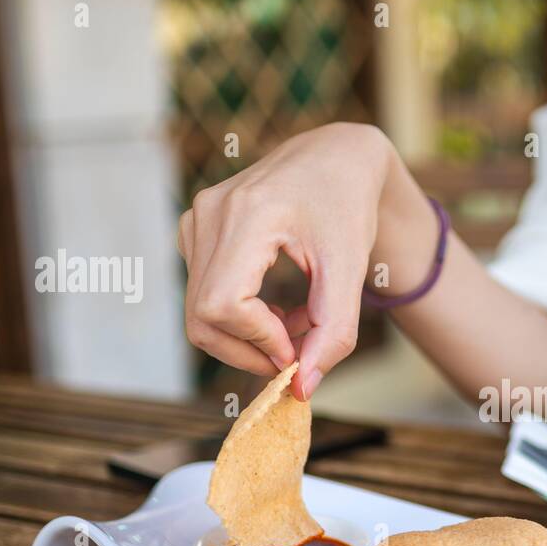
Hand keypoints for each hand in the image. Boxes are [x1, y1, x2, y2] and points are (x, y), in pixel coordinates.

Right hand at [178, 122, 392, 398]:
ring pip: (199, 314)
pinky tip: (279, 306)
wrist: (336, 158)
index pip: (223, 305)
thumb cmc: (348, 207)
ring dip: (249, 336)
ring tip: (298, 324)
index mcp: (247, 213)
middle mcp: (209, 213)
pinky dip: (241, 318)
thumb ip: (333, 331)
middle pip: (202, 318)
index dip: (258, 341)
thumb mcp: (351, 270)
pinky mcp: (195, 231)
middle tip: (298, 354)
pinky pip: (204, 295)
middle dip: (249, 351)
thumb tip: (303, 387)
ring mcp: (196, 220)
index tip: (299, 349)